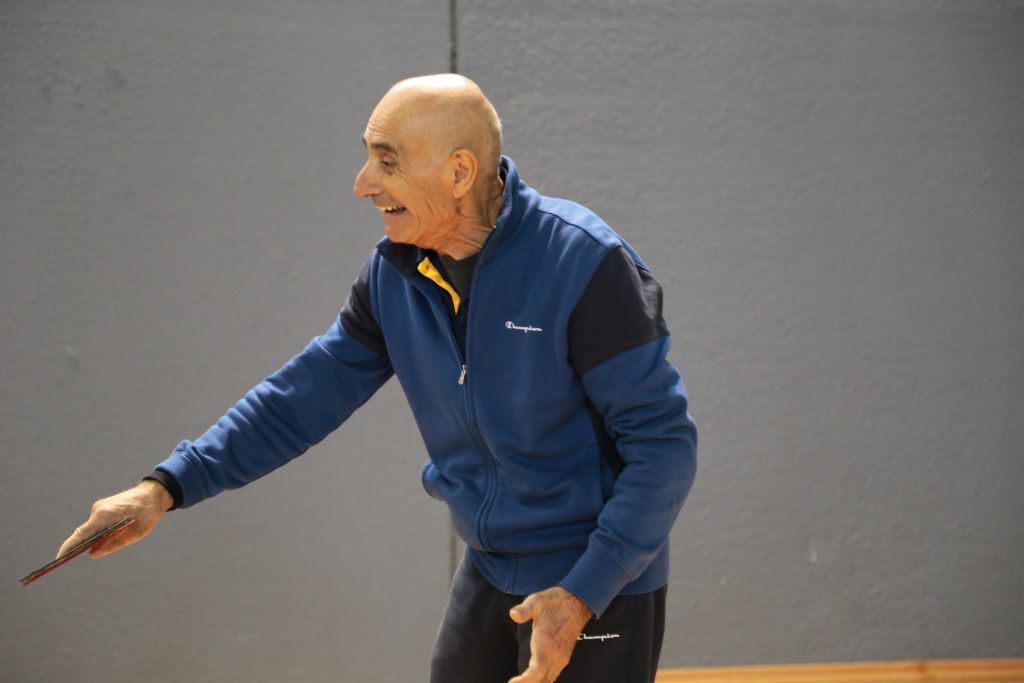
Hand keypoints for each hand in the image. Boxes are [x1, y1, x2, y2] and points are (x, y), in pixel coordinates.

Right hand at [56, 480, 172, 559]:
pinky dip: (98, 531)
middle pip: (83, 531)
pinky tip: (105, 537)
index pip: (81, 534)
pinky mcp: (103, 506)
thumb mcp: (134, 533)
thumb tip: (92, 553)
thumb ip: (113, 544)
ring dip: (93, 538)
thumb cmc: (146, 514)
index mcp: (104, 516)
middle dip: (77, 545)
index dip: (69, 547)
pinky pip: (97, 522)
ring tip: (92, 549)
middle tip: (69, 559)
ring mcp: (100, 507)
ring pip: (91, 527)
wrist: (153, 494)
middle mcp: (98, 510)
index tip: (59, 558)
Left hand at [508, 586, 592, 682]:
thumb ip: (525, 609)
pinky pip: (551, 676)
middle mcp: (555, 655)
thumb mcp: (537, 601)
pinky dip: (541, 681)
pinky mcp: (562, 658)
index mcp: (547, 644)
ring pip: (547, 680)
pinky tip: (532, 681)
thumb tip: (513, 614)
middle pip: (541, 681)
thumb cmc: (554, 602)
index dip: (525, 681)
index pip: (537, 671)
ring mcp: (561, 658)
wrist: (577, 602)